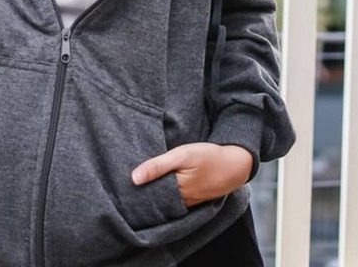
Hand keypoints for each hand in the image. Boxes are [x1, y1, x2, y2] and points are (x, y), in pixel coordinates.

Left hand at [131, 143, 253, 208]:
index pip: (149, 196)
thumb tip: (134, 179)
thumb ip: (158, 166)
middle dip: (144, 194)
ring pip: (166, 202)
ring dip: (155, 195)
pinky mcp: (194, 199)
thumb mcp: (182, 155)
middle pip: (156, 200)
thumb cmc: (207, 156)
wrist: (235, 164)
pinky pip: (176, 201)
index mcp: (175, 190)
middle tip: (127, 187)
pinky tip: (160, 187)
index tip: (123, 186)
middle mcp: (181, 201)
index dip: (137, 191)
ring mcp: (188, 202)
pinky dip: (167, 196)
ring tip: (140, 187)